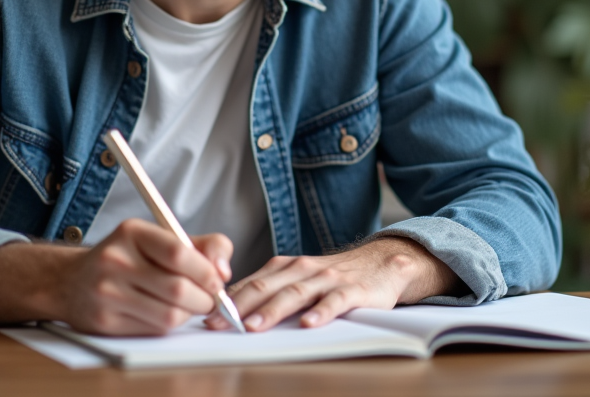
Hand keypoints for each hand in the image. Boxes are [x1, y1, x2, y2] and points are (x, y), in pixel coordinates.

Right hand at [0, 218, 231, 334]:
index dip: (206, 270)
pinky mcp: (105, 321)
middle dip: (204, 299)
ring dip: (188, 314)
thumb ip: (200, 246)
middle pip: (178, 289)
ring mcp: (107, 293)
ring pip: (169, 316)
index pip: (178, 252)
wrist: (70, 281)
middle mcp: (115, 260)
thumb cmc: (126, 258)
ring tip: (188, 305)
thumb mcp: (159, 238)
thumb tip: (224, 269)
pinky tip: (164, 313)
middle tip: (210, 298)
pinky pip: (153, 330)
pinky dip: (168, 325)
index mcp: (132, 232)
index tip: (218, 278)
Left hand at [207, 237, 459, 331]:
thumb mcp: (300, 278)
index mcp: (286, 267)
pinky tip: (307, 324)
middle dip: (239, 306)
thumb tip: (233, 309)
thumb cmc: (334, 277)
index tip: (206, 316)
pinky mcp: (353, 290)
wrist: (383, 263)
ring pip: (295, 294)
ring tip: (253, 326)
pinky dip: (320, 312)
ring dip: (272, 310)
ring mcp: (328, 279)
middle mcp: (303, 269)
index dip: (227, 300)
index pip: (251, 282)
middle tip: (219, 323)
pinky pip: (334, 302)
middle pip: (267, 287)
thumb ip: (272, 290)